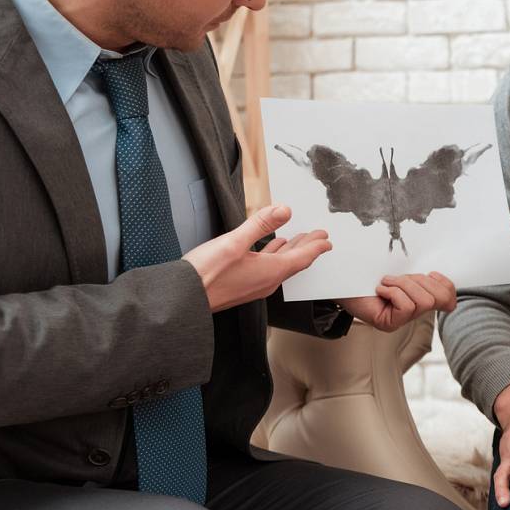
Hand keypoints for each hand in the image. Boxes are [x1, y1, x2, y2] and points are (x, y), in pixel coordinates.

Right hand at [184, 205, 330, 311]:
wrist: (183, 299)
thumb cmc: (206, 274)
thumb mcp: (234, 242)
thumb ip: (260, 225)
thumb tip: (284, 210)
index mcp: (270, 272)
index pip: (302, 258)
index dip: (316, 247)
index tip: (327, 239)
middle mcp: (266, 282)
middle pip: (294, 262)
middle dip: (307, 247)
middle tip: (319, 237)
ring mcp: (254, 286)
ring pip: (280, 267)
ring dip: (290, 252)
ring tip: (298, 241)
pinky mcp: (242, 287)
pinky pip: (267, 270)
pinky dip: (274, 258)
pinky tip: (268, 251)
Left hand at [342, 272, 456, 331]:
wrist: (342, 282)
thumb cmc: (367, 277)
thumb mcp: (400, 272)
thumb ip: (418, 276)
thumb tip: (436, 275)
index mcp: (418, 300)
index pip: (448, 300)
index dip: (446, 286)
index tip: (430, 274)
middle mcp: (412, 314)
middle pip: (437, 299)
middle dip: (419, 282)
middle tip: (399, 279)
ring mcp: (400, 322)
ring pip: (423, 301)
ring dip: (404, 285)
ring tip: (387, 283)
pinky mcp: (389, 324)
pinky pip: (406, 306)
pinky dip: (393, 291)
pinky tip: (380, 290)